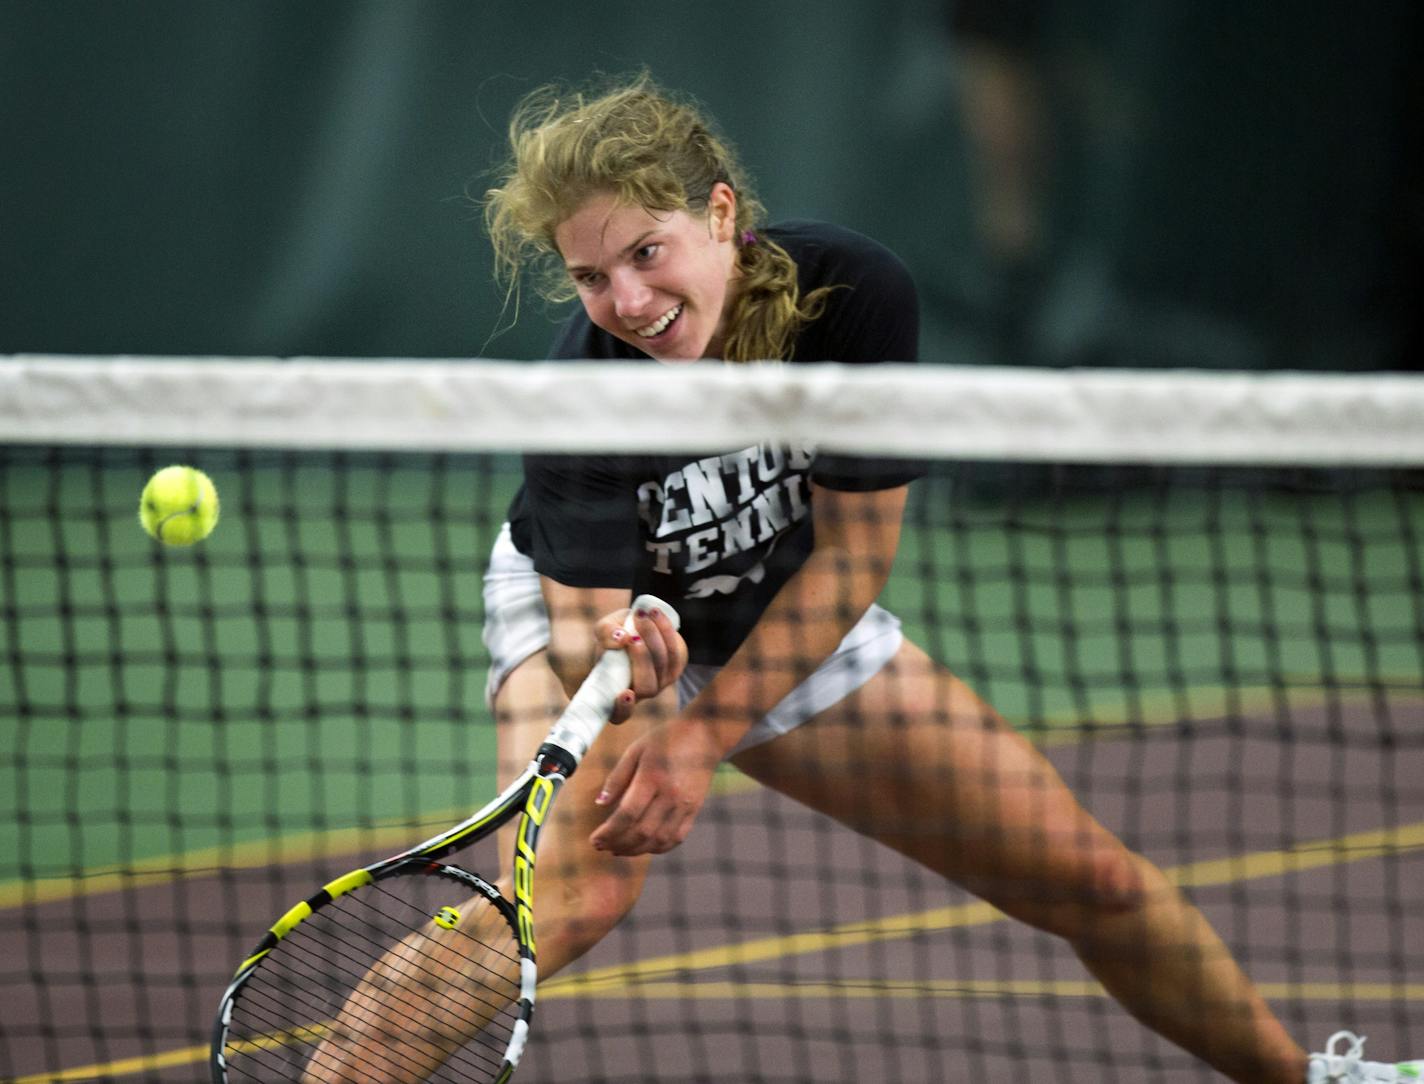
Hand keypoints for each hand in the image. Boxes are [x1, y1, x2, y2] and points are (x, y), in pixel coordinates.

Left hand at [589, 717, 721, 855]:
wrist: (703, 735)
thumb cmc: (666, 739)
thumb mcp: (636, 750)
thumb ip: (617, 777)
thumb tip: (600, 804)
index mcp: (652, 777)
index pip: (628, 814)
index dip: (609, 832)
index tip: (595, 840)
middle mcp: (671, 795)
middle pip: (642, 831)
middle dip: (618, 844)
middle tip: (602, 846)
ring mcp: (685, 805)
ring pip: (659, 840)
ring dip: (636, 850)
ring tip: (618, 849)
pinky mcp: (694, 810)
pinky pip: (676, 838)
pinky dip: (658, 848)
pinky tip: (643, 847)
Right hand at [593, 603, 687, 724]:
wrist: (634, 627)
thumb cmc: (613, 636)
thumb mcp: (603, 631)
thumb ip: (605, 634)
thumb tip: (620, 638)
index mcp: (615, 693)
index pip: (618, 715)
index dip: (622, 708)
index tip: (625, 693)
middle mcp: (640, 693)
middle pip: (647, 686)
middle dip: (641, 659)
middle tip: (631, 637)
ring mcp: (660, 682)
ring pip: (662, 665)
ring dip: (652, 638)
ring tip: (640, 616)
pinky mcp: (675, 667)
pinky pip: (675, 651)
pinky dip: (664, 630)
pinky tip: (653, 613)